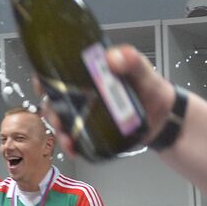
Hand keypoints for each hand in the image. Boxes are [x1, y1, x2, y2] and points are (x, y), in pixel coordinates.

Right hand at [39, 46, 173, 156]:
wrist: (166, 118)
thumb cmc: (152, 89)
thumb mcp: (143, 70)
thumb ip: (132, 61)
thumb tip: (114, 58)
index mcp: (91, 72)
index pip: (60, 69)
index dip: (45, 75)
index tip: (40, 83)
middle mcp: (85, 92)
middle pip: (56, 98)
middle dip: (50, 108)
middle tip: (57, 116)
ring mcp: (88, 113)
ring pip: (63, 119)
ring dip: (59, 128)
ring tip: (67, 136)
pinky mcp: (94, 131)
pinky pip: (77, 137)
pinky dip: (72, 144)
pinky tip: (73, 148)